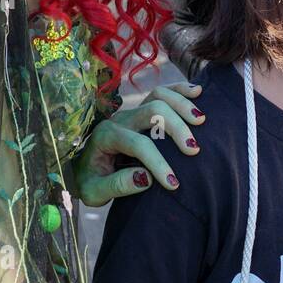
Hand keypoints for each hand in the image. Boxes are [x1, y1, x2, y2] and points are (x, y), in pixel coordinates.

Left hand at [73, 80, 204, 206]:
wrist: (81, 168)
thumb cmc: (88, 181)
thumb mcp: (94, 192)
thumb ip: (116, 186)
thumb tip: (146, 179)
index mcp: (106, 137)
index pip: (138, 144)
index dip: (157, 162)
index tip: (173, 183)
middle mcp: (119, 119)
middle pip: (152, 111)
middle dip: (175, 128)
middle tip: (194, 149)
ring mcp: (131, 112)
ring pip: (158, 95)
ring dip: (181, 105)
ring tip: (201, 119)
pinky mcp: (141, 111)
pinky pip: (161, 92)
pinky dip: (179, 90)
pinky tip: (198, 92)